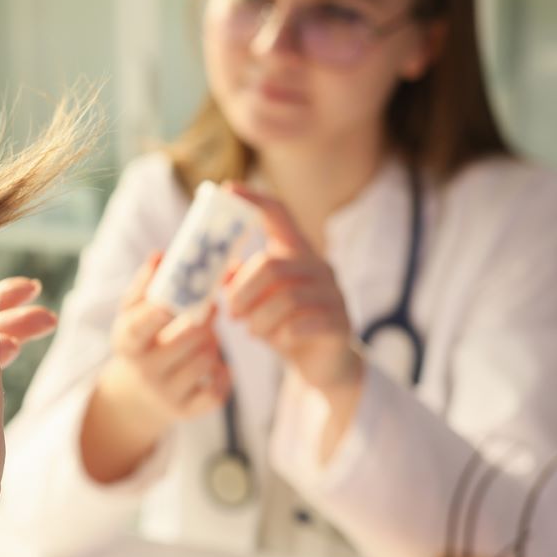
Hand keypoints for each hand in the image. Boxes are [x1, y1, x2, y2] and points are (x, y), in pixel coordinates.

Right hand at [95, 252, 231, 431]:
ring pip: (207, 359)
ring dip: (214, 344)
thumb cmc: (142, 341)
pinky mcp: (184, 412)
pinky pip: (217, 392)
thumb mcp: (133, 315)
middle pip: (189, 338)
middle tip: (209, 310)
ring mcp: (164, 394)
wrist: (138, 395)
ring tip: (205, 339)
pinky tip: (216, 366)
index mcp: (127, 340)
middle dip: (204, 321)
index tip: (168, 304)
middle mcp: (143, 369)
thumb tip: (160, 255)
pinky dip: (224, 375)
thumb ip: (145, 285)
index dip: (154, 314)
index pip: (139, 326)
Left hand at [223, 186, 363, 404]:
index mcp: (297, 252)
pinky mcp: (340, 322)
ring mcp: (334, 293)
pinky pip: (302, 323)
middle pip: (271, 265)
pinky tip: (276, 340)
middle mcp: (319, 266)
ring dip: (258, 318)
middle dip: (242, 292)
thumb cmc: (284, 326)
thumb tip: (215, 270)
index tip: (226, 190)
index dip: (253, 200)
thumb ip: (238, 281)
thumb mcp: (257, 301)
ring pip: (285, 297)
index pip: (278, 214)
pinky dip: (280, 334)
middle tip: (230, 312)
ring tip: (251, 331)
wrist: (323, 365)